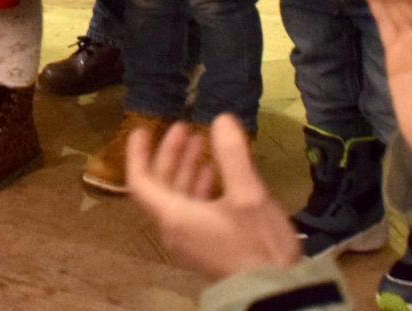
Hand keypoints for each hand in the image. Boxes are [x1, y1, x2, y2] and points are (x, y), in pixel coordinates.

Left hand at [126, 116, 299, 281]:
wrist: (274, 293)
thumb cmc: (257, 243)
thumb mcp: (248, 195)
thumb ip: (233, 155)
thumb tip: (221, 118)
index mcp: (174, 217)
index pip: (141, 182)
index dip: (138, 154)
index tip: (142, 130)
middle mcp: (174, 229)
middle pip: (161, 186)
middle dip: (170, 154)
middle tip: (185, 128)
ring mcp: (190, 240)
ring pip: (177, 197)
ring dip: (186, 168)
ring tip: (203, 143)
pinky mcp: (206, 245)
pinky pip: (191, 210)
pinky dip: (199, 187)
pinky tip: (217, 173)